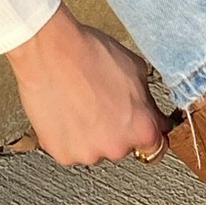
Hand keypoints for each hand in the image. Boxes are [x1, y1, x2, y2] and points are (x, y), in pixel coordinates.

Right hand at [5, 3, 170, 165]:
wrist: (49, 51)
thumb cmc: (91, 55)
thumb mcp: (137, 70)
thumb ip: (147, 101)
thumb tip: (149, 113)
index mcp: (143, 128)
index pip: (156, 146)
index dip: (146, 131)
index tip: (138, 125)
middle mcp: (117, 147)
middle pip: (123, 146)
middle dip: (117, 130)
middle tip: (102, 105)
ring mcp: (88, 153)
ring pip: (96, 148)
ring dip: (91, 134)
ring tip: (79, 105)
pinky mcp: (62, 153)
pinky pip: (71, 149)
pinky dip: (68, 136)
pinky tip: (65, 112)